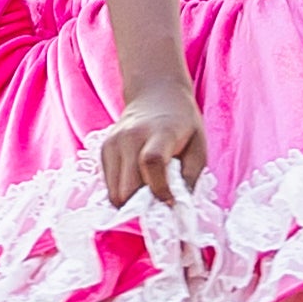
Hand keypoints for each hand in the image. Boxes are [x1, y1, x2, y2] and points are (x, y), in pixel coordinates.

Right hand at [101, 80, 206, 208]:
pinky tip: (137, 182)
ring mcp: (113, 143)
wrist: (155, 94)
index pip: (151, 162)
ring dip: (131, 203)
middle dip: (143, 206)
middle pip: (127, 187)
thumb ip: (190, 177)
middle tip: (158, 206)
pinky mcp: (104, 150)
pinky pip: (109, 186)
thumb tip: (177, 207)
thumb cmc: (182, 124)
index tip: (170, 203)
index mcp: (160, 132)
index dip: (159, 189)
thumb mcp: (198, 146)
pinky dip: (123, 192)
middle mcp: (131, 137)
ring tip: (148, 194)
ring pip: (114, 193)